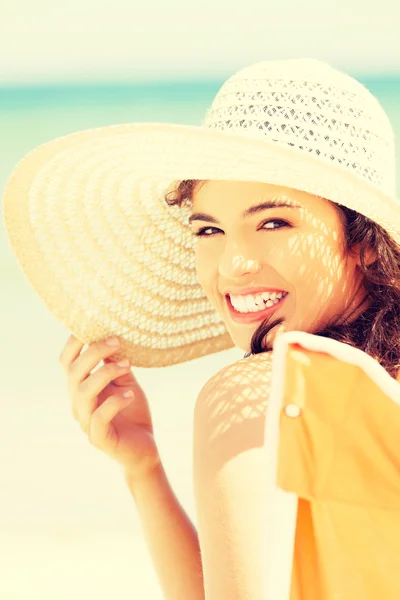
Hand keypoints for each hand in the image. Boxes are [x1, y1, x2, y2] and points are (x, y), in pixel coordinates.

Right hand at [59, 335, 160, 480]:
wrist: (143, 448)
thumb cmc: (132, 410)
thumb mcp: (125, 381)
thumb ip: (115, 362)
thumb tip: (113, 335)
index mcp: (81, 386)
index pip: (67, 362)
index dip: (75, 342)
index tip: (96, 325)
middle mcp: (78, 403)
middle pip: (73, 373)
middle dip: (93, 352)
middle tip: (117, 341)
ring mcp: (86, 421)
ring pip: (83, 393)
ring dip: (104, 374)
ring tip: (127, 366)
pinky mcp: (99, 438)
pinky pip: (99, 417)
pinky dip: (115, 402)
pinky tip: (131, 395)